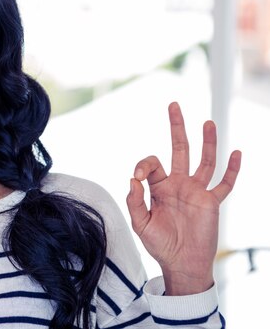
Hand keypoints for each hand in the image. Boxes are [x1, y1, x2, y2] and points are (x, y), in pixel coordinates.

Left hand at [126, 102, 241, 294]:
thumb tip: (132, 179)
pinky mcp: (211, 201)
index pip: (152, 164)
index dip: (143, 166)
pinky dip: (233, 170)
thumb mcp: (140, 223)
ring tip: (208, 122)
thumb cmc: (159, 244)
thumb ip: (134, 200)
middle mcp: (178, 184)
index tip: (137, 178)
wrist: (181, 262)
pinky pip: (225, 183)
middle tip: (173, 106)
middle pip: (179, 149)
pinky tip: (237, 154)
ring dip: (207, 142)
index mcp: (158, 187)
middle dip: (176, 128)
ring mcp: (196, 191)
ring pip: (204, 161)